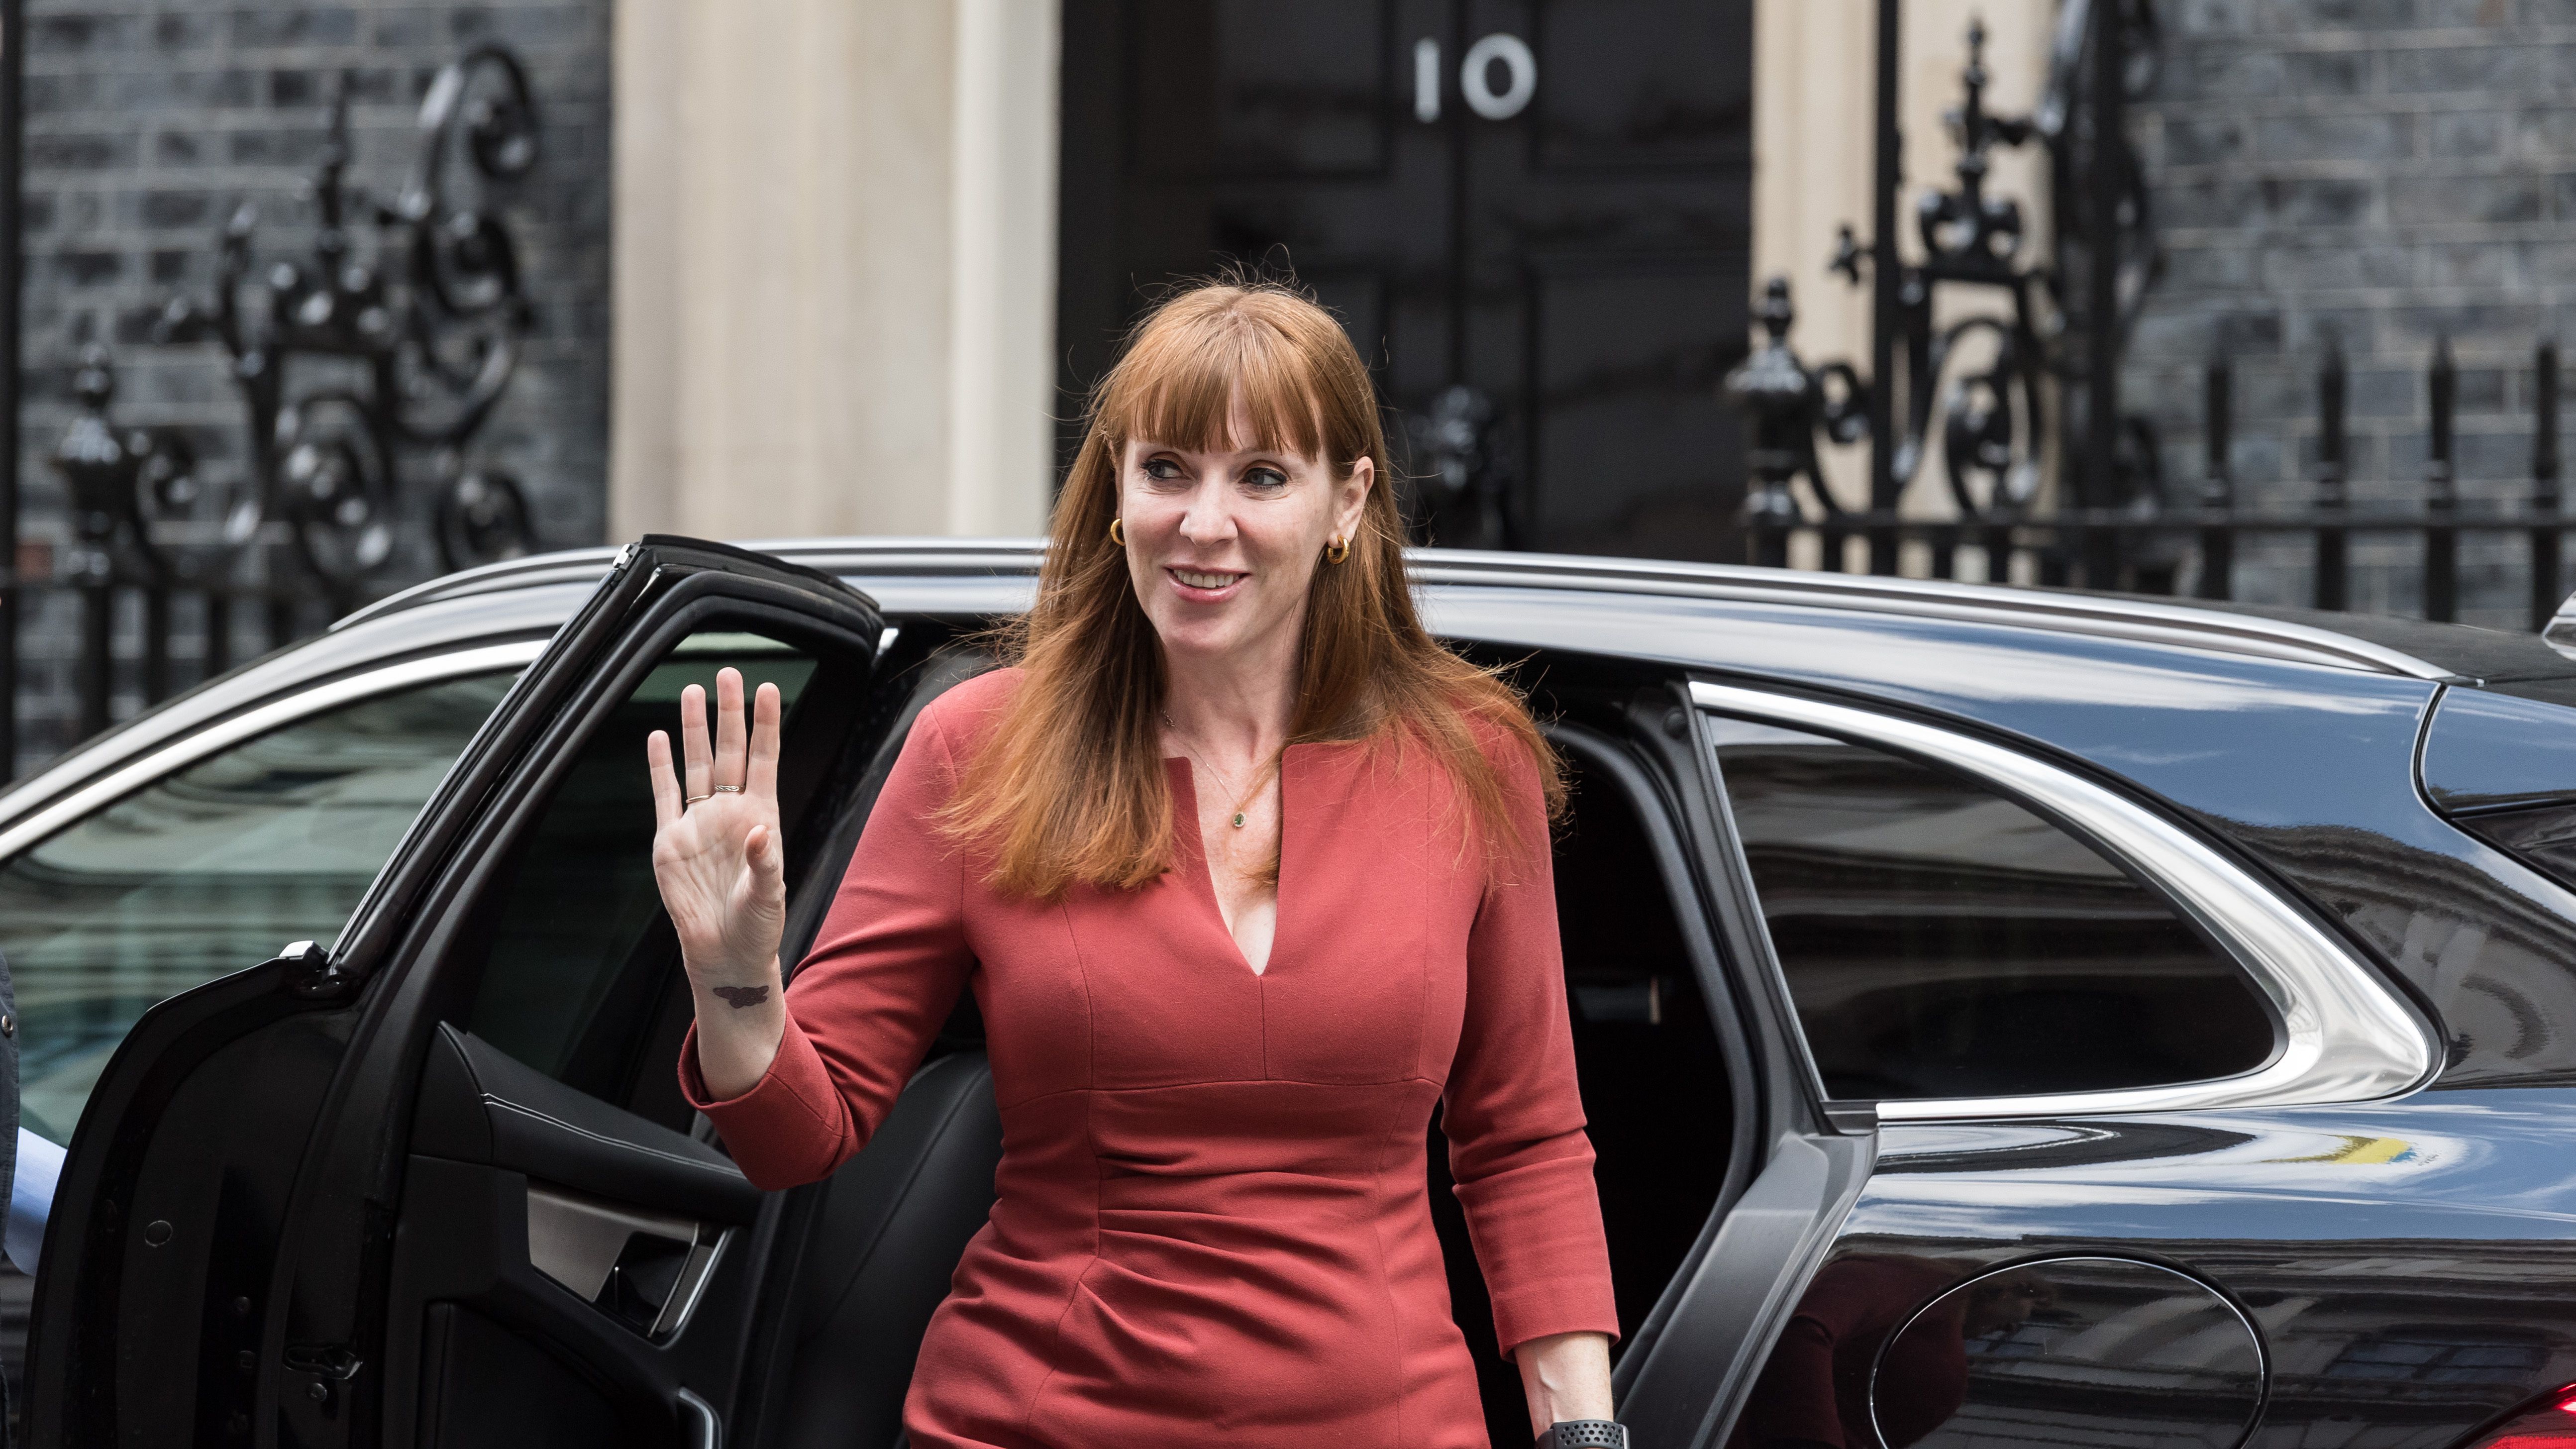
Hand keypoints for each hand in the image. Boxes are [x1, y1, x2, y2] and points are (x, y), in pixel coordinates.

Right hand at [647, 667, 785, 985]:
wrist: (725, 952)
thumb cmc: (757, 924)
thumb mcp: (769, 894)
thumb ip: (765, 862)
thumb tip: (760, 831)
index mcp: (760, 817)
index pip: (764, 759)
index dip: (766, 725)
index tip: (769, 688)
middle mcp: (729, 812)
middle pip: (728, 751)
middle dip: (728, 713)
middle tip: (727, 673)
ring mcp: (698, 823)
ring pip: (696, 764)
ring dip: (694, 729)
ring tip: (693, 691)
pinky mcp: (670, 840)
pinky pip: (665, 794)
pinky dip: (661, 766)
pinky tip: (659, 737)